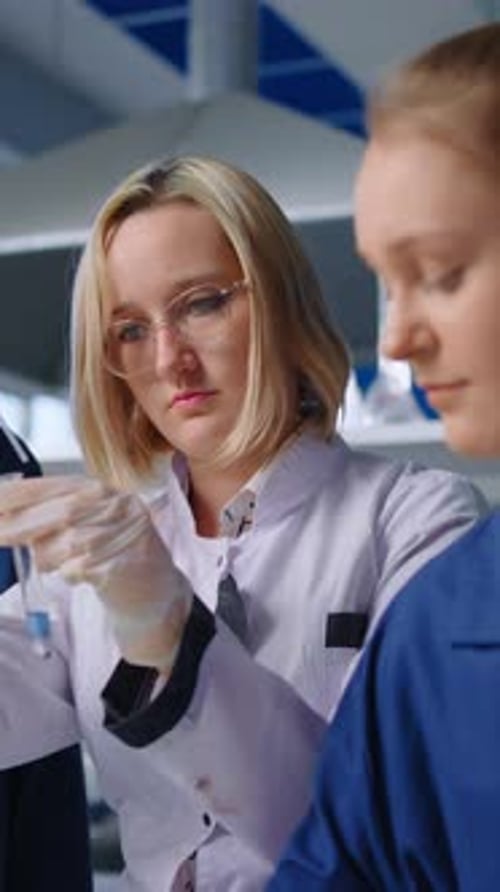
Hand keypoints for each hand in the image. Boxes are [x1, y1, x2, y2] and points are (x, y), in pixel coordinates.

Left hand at [0, 476, 191, 671]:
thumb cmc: (111, 558)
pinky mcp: (129, 564)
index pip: (52, 486)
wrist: (155, 593)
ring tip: (56, 564)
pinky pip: (82, 569)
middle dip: (21, 525)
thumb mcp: (84, 526)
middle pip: (62, 511)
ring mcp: (126, 533)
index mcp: (100, 490)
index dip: (17, 495)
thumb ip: (50, 518)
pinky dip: (70, 575)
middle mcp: (117, 505)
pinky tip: (76, 575)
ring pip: (69, 542)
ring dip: (50, 558)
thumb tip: (3, 520)